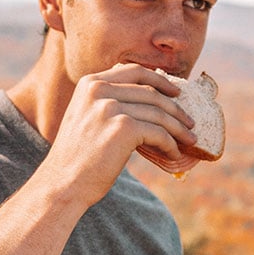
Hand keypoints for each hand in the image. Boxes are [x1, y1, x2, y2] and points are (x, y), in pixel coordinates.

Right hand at [42, 64, 199, 203]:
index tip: (176, 93)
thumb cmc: (79, 157)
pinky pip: (158, 133)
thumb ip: (109, 102)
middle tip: (190, 122)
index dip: (160, 80)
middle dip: (175, 108)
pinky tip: (174, 154)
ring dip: (178, 128)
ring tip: (189, 140)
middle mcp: (99, 89)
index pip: (134, 71)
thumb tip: (151, 100)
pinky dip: (170, 144)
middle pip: (151, 92)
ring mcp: (110, 107)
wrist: (64, 183)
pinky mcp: (123, 128)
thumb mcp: (87, 117)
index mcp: (90, 83)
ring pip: (158, 113)